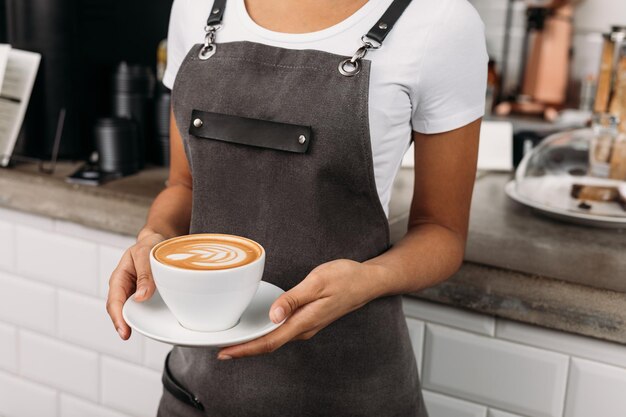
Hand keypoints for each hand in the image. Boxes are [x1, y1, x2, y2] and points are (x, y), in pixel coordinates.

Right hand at [106, 230, 166, 339]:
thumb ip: (144, 274)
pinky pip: (144, 308)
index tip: (123, 330)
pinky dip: (146, 316)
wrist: (159, 240)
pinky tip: (154, 323)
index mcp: (119, 277)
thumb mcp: (146, 254)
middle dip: (122, 324)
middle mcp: (125, 287)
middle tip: (127, 335)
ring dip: (135, 321)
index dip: (117, 317)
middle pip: (120, 309)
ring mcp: (135, 292)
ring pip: (132, 310)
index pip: (114, 301)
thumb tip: (141, 297)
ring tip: (144, 331)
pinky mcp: (146, 294)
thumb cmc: (149, 245)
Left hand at [216, 259, 386, 359]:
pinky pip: (282, 331)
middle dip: (244, 348)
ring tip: (231, 340)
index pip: (270, 341)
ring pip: (275, 338)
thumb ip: (293, 299)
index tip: (225, 353)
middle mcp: (304, 328)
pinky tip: (256, 327)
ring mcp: (306, 325)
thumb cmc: (344, 278)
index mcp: (304, 321)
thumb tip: (273, 315)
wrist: (367, 281)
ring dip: (253, 341)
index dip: (245, 349)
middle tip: (218, 347)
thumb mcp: (317, 282)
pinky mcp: (307, 319)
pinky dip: (265, 332)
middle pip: (269, 344)